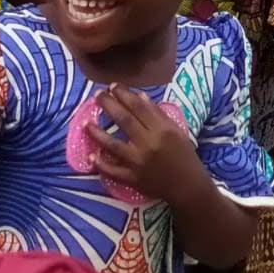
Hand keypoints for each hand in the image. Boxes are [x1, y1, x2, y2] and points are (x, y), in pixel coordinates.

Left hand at [88, 87, 201, 202]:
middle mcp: (148, 144)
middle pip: (124, 120)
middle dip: (109, 105)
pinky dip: (101, 163)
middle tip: (97, 95)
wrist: (187, 186)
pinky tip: (91, 155)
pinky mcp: (132, 178)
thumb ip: (158, 114)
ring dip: (97, 133)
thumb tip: (140, 97)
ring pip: (113, 145)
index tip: (113, 86)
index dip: (124, 95)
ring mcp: (138, 162)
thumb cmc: (184, 154)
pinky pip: (112, 170)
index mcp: (162, 130)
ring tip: (86, 123)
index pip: (139, 107)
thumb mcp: (176, 130)